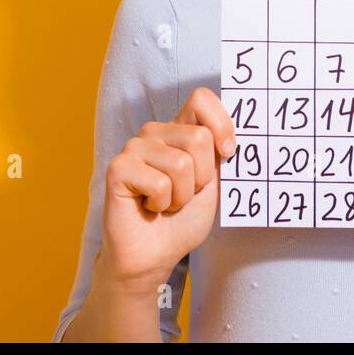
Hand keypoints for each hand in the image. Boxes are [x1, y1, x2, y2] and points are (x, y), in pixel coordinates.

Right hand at [97, 87, 236, 293]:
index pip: (202, 99)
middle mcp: (156, 132)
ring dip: (181, 196)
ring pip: (181, 163)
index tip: (227, 152)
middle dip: (201, 178)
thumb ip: (221, 154)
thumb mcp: (213, 183)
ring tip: (166, 203)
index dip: (221, 124)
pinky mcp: (118, 168)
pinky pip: (158, 182)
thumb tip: (235, 134)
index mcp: (179, 129)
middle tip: (184, 194)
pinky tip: (149, 207)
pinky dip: (161, 203)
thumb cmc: (183, 219)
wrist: (155, 255)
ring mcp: (134, 147)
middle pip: (199, 137)